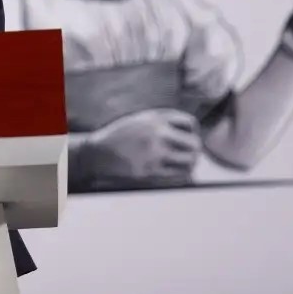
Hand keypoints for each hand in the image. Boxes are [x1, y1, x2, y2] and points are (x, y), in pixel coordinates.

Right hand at [83, 109, 201, 186]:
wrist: (98, 153)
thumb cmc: (120, 137)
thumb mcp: (140, 121)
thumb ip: (162, 123)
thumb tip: (190, 134)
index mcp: (155, 118)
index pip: (190, 123)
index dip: (192, 131)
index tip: (187, 137)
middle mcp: (156, 133)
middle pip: (194, 143)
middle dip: (194, 150)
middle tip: (190, 155)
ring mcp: (154, 153)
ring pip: (190, 161)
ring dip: (190, 164)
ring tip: (185, 165)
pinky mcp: (150, 171)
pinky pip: (178, 176)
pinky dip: (182, 175)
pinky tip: (177, 174)